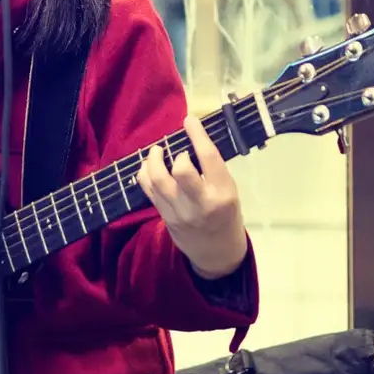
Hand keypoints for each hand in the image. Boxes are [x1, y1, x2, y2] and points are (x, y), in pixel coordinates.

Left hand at [137, 116, 247, 278]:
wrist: (216, 253)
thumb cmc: (226, 215)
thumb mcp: (229, 191)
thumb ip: (212, 170)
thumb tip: (192, 140)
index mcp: (222, 193)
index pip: (209, 158)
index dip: (197, 135)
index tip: (189, 120)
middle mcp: (200, 203)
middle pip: (180, 171)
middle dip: (174, 154)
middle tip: (173, 149)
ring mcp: (179, 211)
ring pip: (157, 179)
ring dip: (153, 159)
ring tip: (156, 152)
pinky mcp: (164, 216)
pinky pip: (147, 189)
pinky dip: (145, 173)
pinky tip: (149, 166)